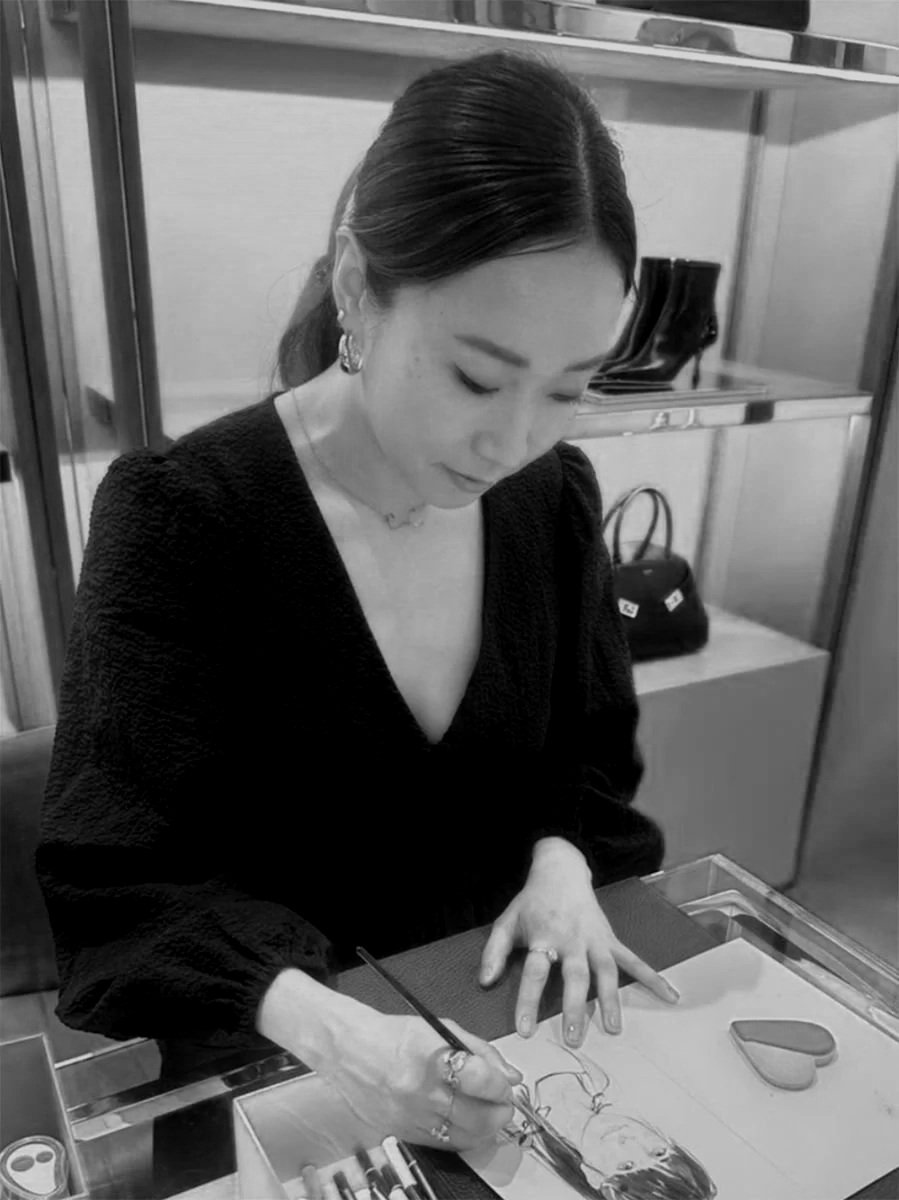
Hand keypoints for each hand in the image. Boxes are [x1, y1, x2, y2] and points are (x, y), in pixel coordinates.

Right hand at [316, 1013, 522, 1151]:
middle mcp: (421, 1092)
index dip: (501, 1084)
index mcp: (430, 1057)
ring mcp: (412, 1118)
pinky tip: (464, 1120)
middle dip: (501, 1111)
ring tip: (487, 1111)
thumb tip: (510, 1076)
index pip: (480, 1079)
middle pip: (479, 1117)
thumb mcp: (439, 1028)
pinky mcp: (405, 1134)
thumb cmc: (395, 1035)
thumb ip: (479, 1051)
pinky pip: (446, 1144)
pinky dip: (463, 1135)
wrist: (348, 1051)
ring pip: (466, 1136)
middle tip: (503, 1100)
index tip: (505, 1082)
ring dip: (486, 1126)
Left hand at [479, 838, 678, 1044]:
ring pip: (605, 971)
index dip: (528, 1000)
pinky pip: (633, 960)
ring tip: (614, 1029)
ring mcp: (594, 939)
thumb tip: (485, 983)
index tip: (525, 1030)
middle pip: (574, 976)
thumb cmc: (531, 903)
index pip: (535, 972)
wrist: (561, 871)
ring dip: (610, 1000)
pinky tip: (670, 996)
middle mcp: (571, 940)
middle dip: (574, 1007)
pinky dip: (653, 977)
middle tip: (573, 1038)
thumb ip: (494, 952)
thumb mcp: (506, 922)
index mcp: (543, 937)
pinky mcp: (610, 939)